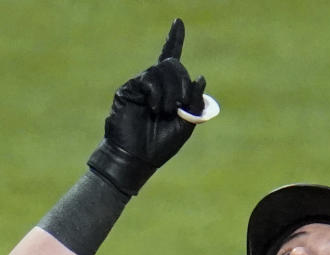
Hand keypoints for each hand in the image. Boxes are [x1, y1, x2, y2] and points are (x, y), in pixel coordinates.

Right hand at [87, 18, 206, 194]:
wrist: (136, 158)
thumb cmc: (160, 145)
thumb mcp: (186, 124)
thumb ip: (196, 102)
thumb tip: (201, 77)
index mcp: (168, 90)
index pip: (171, 59)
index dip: (174, 39)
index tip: (178, 21)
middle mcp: (154, 84)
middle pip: (173, 65)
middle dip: (183, 83)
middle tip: (182, 104)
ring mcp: (140, 85)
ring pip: (163, 71)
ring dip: (171, 92)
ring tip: (165, 111)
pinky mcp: (129, 89)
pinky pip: (148, 79)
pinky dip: (157, 94)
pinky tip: (154, 108)